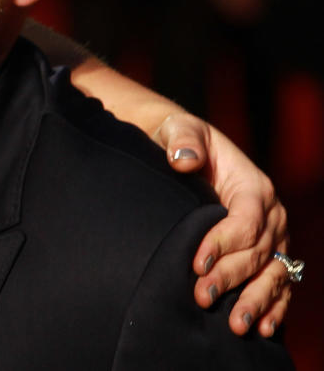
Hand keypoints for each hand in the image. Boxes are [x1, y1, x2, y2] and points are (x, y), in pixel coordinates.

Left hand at [153, 113, 289, 336]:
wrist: (184, 153)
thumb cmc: (181, 141)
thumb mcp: (179, 130)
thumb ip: (183, 140)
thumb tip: (183, 160)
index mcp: (254, 187)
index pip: (246, 220)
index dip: (224, 242)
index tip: (197, 262)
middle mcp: (270, 216)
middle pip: (258, 252)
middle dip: (231, 276)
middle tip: (202, 296)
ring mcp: (273, 239)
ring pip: (273, 274)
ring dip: (255, 301)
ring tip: (235, 325)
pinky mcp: (267, 257)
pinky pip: (278, 285)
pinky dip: (273, 307)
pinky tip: (262, 328)